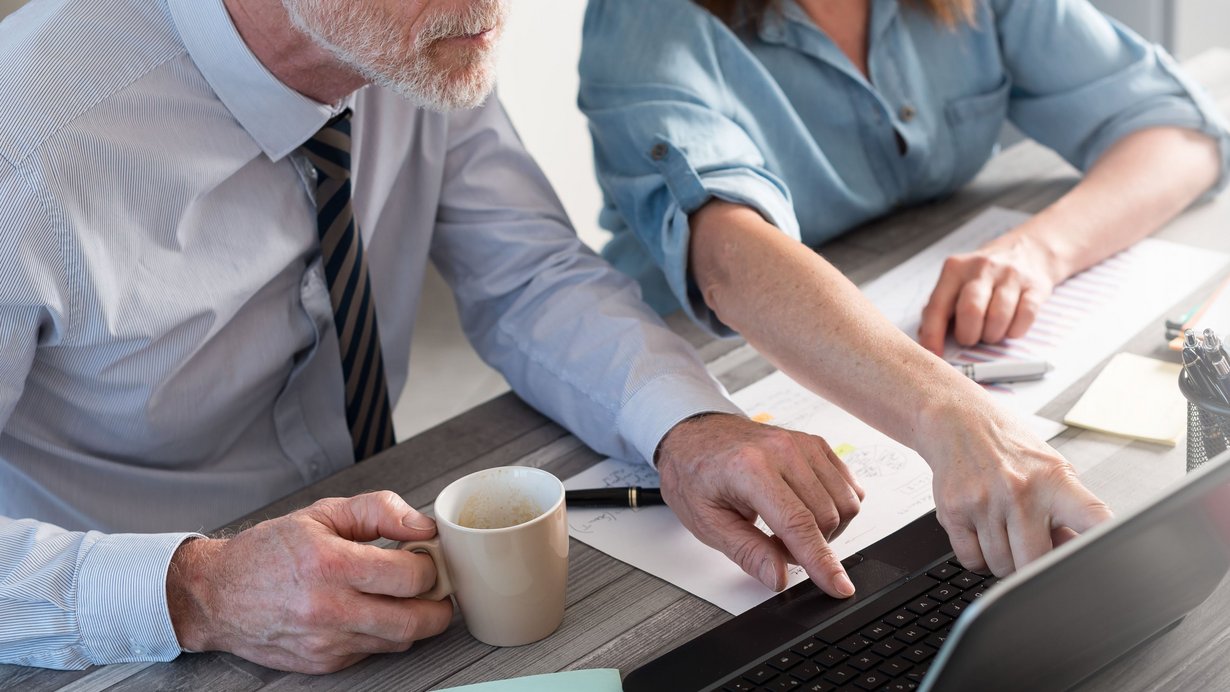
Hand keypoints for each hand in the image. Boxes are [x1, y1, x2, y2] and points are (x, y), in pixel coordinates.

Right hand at [167, 491, 453, 673]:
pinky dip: (383, 634)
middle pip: (415, 621)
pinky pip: (374, 652)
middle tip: (438, 588)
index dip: (430, 566)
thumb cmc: (269, 551)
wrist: (216, 595)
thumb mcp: (324, 513)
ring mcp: (327, 642)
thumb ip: (380, 511)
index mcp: (331, 564)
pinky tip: (372, 612)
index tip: (427, 558)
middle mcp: (330, 609)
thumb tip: (423, 527)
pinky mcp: (323, 663)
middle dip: (439, 605)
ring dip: (415, 621)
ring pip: (399, 640)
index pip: (410, 576)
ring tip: (406, 598)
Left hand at [655, 413, 864, 597]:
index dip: (822, 562)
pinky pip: (849, 486)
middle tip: (775, 546)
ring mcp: (803, 444)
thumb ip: (747, 552)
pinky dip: (835, 508)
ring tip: (787, 528)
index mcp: (751, 468)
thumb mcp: (707, 522)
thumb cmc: (695, 475)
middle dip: (809, 547)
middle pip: (827, 517)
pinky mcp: (817, 445)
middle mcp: (783, 450)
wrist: (696, 437)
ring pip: (846, 503)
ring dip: (825, 529)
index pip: (798, 523)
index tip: (839, 587)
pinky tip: (805, 511)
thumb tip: (778, 577)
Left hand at [918, 232, 1058, 354]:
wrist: (1027, 250)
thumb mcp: (956, 283)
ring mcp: (1010, 275)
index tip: (934, 355)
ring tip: (990, 333)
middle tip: (970, 339)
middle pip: (970, 310)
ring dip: (992, 335)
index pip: (937, 306)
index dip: (933, 335)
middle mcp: (981, 268)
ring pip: (998, 316)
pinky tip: (1009, 328)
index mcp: (955, 269)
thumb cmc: (983, 276)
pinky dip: (1015, 331)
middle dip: (968, 335)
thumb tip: (928, 342)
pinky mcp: (1035, 285)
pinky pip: (1025, 316)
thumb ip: (940, 309)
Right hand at [922, 404, 1112, 575]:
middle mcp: (1020, 490)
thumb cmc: (1008, 446)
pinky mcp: (953, 511)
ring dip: (1002, 559)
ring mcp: (984, 502)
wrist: (957, 420)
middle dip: (1031, 564)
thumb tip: (1076, 553)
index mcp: (1054, 480)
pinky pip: (971, 561)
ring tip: (1001, 531)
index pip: (1093, 519)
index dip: (1104, 544)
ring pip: (1000, 566)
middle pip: (1035, 563)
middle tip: (1027, 545)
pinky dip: (977, 557)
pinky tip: (980, 533)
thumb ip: (1066, 511)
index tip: (1110, 563)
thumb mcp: (1050, 468)